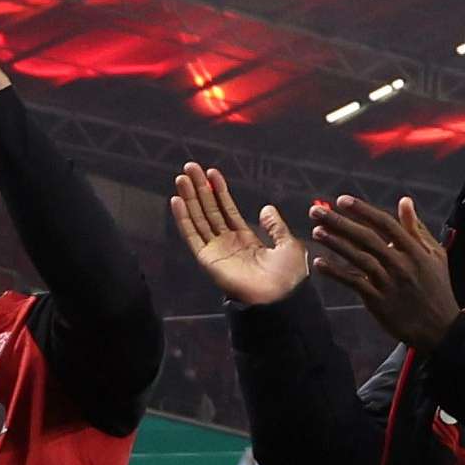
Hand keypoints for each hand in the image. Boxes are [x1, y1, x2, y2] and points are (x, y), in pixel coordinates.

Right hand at [170, 164, 308, 307]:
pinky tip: (177, 200)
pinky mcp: (207, 258)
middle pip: (209, 210)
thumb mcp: (288, 245)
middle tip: (191, 167)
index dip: (220, 191)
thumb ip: (275, 226)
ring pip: (198, 218)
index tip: (213, 172)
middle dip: (200, 188)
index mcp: (246, 240)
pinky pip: (192, 235)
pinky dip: (183, 218)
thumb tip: (267, 208)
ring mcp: (216, 250)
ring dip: (189, 198)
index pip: (227, 210)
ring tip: (182, 177)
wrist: (279, 297)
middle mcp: (228, 243)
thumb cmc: (288, 277)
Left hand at [303, 196, 464, 350]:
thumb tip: (404, 201)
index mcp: (415, 250)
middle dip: (339, 222)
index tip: (342, 200)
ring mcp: (389, 283)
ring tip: (317, 231)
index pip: (385, 224)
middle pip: (366, 238)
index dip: (362, 210)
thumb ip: (416, 228)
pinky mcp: (379, 301)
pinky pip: (354, 282)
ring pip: (358, 258)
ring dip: (335, 243)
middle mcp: (401, 264)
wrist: (440, 328)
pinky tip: (320, 263)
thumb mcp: (435, 254)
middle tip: (316, 211)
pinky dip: (336, 272)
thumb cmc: (437, 288)